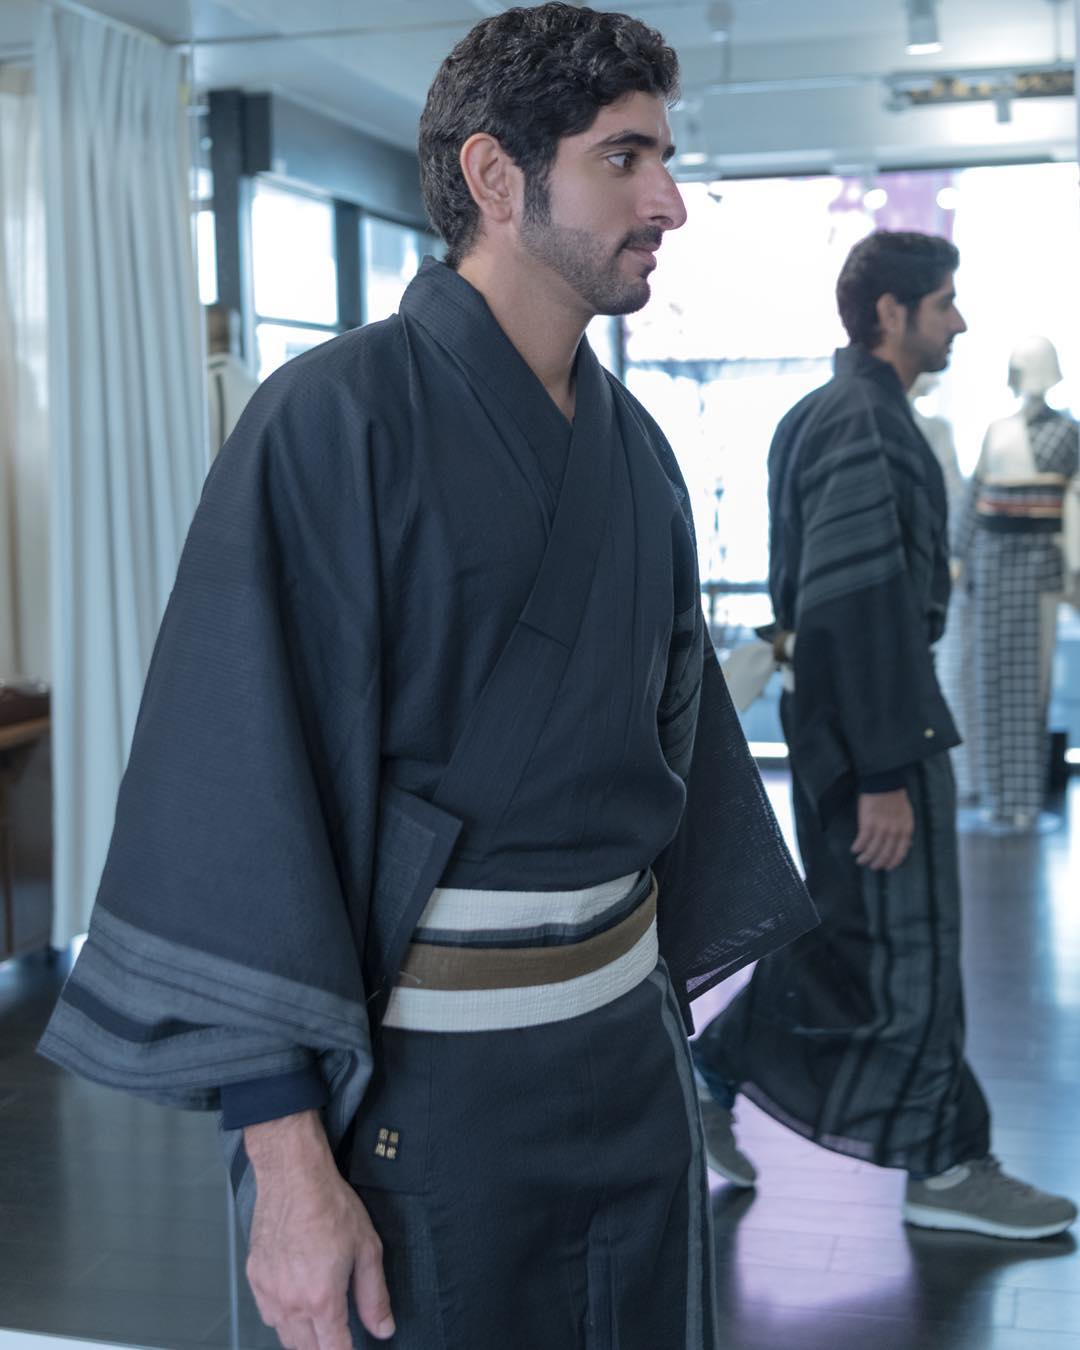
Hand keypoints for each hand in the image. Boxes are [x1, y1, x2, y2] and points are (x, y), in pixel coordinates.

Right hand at [244, 1110, 394, 1348]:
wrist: (294, 1176)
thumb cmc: (331, 1206)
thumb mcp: (367, 1249)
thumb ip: (374, 1296)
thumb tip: (384, 1329)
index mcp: (321, 1299)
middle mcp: (290, 1302)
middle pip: (306, 1348)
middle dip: (325, 1348)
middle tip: (340, 1335)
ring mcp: (268, 1291)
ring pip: (285, 1336)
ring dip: (303, 1338)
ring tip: (320, 1325)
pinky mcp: (255, 1278)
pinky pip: (268, 1314)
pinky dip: (283, 1319)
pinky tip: (296, 1304)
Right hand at [852, 789, 913, 870]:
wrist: (884, 783)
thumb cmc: (895, 797)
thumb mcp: (907, 815)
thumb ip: (905, 830)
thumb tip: (907, 845)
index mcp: (905, 830)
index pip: (900, 853)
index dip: (892, 862)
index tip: (887, 867)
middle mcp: (894, 832)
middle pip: (885, 854)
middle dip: (878, 863)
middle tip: (871, 866)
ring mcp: (881, 828)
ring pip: (872, 850)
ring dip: (865, 858)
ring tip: (860, 860)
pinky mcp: (868, 823)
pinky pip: (862, 841)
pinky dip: (858, 847)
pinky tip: (854, 849)